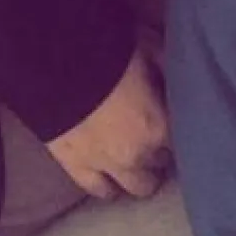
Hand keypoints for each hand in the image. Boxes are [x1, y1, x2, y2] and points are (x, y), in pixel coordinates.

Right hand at [44, 46, 170, 201]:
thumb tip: (179, 76)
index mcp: (158, 126)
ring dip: (139, 173)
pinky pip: (98, 189)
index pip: (183, 139)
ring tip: (134, 155)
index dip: (179, 126)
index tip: (173, 115)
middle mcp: (136, 155)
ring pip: (135, 187)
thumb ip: (167, 67)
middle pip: (161, 166)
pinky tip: (110, 174)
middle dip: (160, 151)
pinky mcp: (74, 166)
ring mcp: (104, 166)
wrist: (52, 59)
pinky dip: (107, 183)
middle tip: (154, 134)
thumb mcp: (148, 46)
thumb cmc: (107, 49)